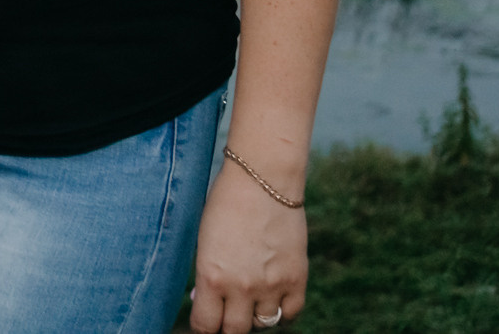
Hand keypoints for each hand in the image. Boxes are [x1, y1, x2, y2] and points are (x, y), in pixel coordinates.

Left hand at [188, 162, 307, 332]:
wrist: (262, 180)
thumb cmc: (225, 205)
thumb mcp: (204, 240)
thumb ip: (206, 274)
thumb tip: (201, 300)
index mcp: (211, 276)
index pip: (205, 325)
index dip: (203, 327)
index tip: (204, 322)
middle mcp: (241, 287)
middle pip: (235, 330)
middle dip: (228, 325)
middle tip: (226, 313)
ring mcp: (272, 285)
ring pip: (263, 324)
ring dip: (254, 316)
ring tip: (249, 299)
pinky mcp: (297, 278)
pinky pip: (290, 314)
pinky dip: (281, 312)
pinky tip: (273, 299)